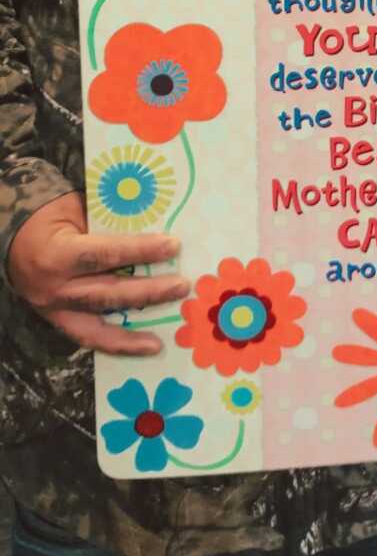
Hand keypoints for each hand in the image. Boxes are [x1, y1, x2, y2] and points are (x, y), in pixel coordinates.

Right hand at [8, 191, 188, 355]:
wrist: (15, 239)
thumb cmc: (52, 217)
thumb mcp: (77, 209)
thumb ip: (110, 220)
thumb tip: (156, 221)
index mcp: (57, 254)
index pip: (104, 254)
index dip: (140, 250)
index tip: (173, 245)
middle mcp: (54, 288)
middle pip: (108, 292)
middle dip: (149, 290)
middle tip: (182, 285)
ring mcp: (55, 309)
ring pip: (101, 321)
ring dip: (139, 324)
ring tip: (172, 322)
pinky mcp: (59, 322)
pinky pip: (91, 337)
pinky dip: (121, 344)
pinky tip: (149, 346)